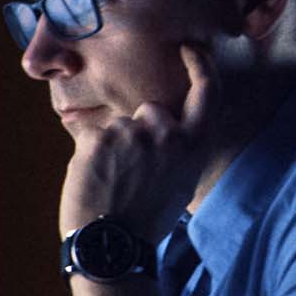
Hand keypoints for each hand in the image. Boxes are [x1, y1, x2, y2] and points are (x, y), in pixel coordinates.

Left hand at [56, 38, 215, 245]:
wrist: (112, 246)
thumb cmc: (145, 220)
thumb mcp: (181, 182)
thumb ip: (179, 149)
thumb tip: (168, 128)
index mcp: (194, 145)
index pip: (207, 93)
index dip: (201, 67)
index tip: (191, 49)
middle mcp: (168, 134)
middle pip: (149, 110)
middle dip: (138, 132)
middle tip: (131, 173)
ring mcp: (133, 133)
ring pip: (117, 126)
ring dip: (111, 147)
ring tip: (112, 182)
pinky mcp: (99, 137)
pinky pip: (90, 133)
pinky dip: (88, 153)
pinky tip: (93, 180)